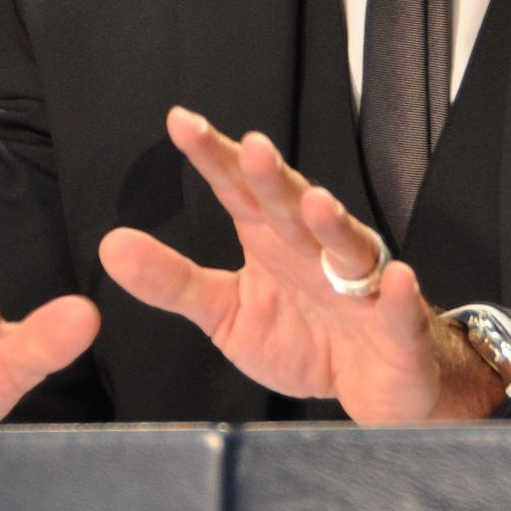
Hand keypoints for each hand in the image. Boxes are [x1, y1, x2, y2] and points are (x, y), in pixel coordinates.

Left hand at [97, 107, 506, 422]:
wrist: (371, 387)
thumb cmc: (302, 338)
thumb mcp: (225, 312)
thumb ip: (173, 281)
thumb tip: (112, 246)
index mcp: (272, 239)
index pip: (238, 190)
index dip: (213, 158)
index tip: (181, 123)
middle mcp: (316, 250)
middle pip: (293, 207)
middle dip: (275, 179)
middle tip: (253, 148)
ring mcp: (361, 288)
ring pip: (347, 248)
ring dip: (333, 225)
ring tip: (316, 203)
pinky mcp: (396, 329)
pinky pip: (398, 310)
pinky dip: (397, 293)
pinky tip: (395, 277)